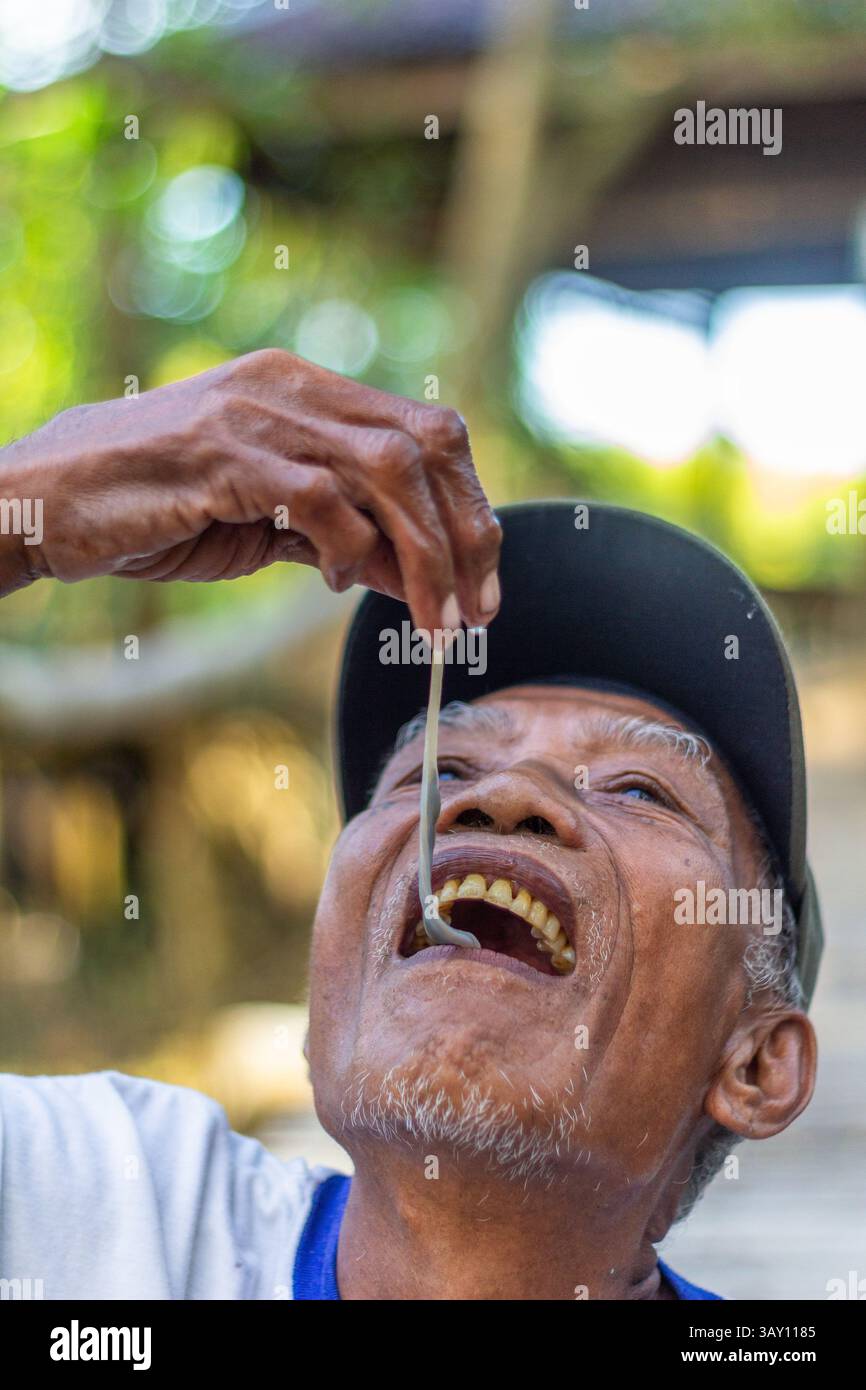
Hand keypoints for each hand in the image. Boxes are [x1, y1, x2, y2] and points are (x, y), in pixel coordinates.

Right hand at [1, 350, 501, 633]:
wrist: (48, 500)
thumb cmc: (160, 509)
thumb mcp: (270, 525)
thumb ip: (344, 538)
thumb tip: (420, 579)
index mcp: (310, 391)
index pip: (428, 431)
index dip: (470, 506)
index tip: (483, 580)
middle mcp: (293, 388)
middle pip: (424, 445)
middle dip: (465, 534)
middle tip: (475, 611)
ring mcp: (257, 414)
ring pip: (386, 469)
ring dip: (424, 553)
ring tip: (432, 617)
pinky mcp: (221, 455)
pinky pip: (318, 496)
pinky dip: (346, 546)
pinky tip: (336, 584)